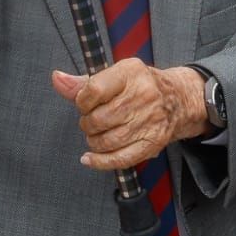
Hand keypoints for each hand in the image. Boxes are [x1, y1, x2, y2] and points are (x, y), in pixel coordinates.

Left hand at [51, 60, 206, 171]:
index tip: (84, 104)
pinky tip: (90, 158)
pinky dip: (100, 162)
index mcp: (131, 73)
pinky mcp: (153, 143)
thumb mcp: (115, 75)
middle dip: (87, 123)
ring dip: (94, 141)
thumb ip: (83, 82)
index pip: (94, 90)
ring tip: (97, 134)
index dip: (81, 101)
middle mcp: (143, 95)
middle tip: (92, 120)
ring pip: (107, 141)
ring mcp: (150, 121)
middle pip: (99, 119)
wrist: (177, 100)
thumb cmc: (140, 86)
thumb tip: (58, 79)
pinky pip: (120, 159)